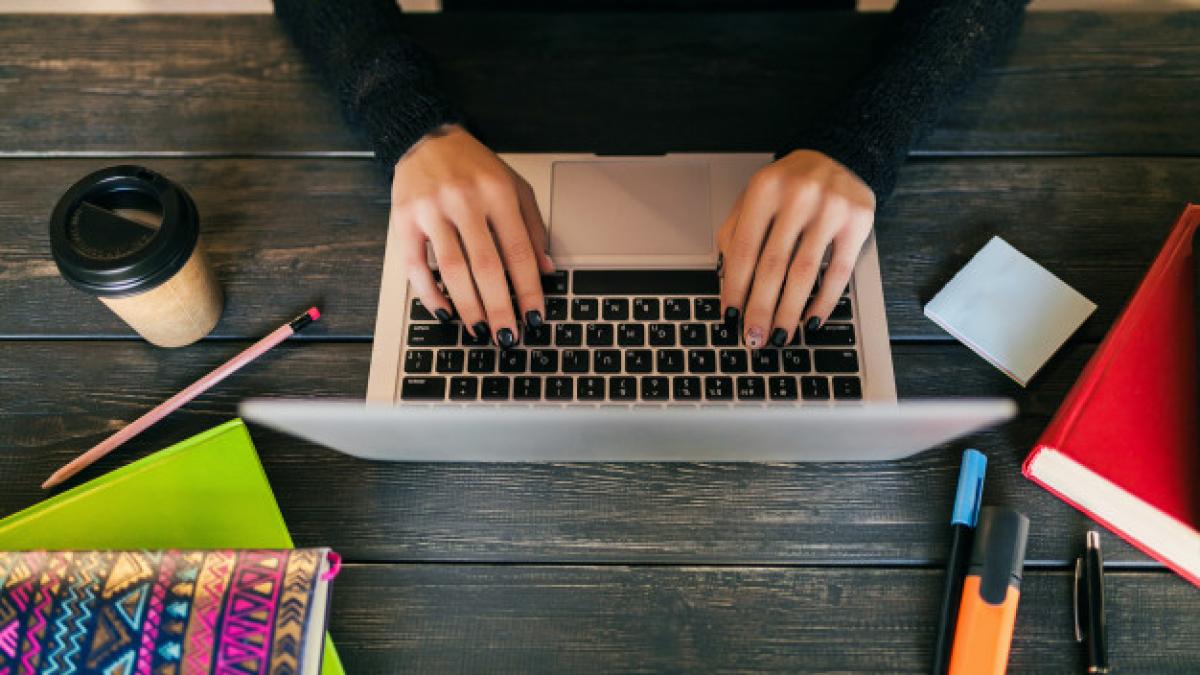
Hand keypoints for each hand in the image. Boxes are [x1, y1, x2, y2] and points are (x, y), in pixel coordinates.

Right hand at [390, 124, 554, 346]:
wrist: (426, 138)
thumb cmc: (474, 167)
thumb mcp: (515, 187)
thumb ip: (533, 227)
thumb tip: (545, 270)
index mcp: (498, 192)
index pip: (519, 251)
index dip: (528, 290)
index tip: (534, 317)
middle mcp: (465, 200)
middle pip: (486, 266)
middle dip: (500, 307)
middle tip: (508, 336)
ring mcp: (432, 210)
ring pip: (452, 270)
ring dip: (468, 307)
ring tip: (480, 330)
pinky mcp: (404, 220)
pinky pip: (416, 266)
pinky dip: (430, 294)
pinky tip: (445, 311)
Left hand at [717, 150, 875, 347]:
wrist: (839, 155)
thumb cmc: (789, 184)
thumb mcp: (756, 198)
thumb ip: (736, 233)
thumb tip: (727, 284)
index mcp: (765, 189)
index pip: (744, 249)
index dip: (735, 287)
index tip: (730, 316)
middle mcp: (798, 196)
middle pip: (773, 265)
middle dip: (760, 308)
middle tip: (753, 337)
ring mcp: (830, 209)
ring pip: (804, 273)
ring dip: (789, 311)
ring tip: (779, 335)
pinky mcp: (858, 223)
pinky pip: (839, 271)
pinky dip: (823, 300)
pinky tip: (810, 319)